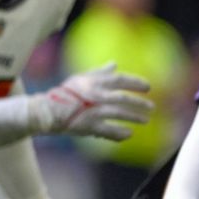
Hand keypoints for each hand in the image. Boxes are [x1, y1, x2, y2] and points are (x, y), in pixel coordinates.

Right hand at [30, 63, 152, 140]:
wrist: (48, 111)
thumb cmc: (64, 94)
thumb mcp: (81, 79)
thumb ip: (99, 72)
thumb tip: (114, 64)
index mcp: (94, 82)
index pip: (120, 79)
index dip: (136, 82)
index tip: (148, 87)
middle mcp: (95, 95)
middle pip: (122, 98)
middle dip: (139, 103)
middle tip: (151, 107)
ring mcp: (92, 111)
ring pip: (118, 114)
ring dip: (134, 117)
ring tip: (145, 120)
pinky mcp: (88, 126)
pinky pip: (109, 130)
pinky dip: (120, 133)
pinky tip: (129, 134)